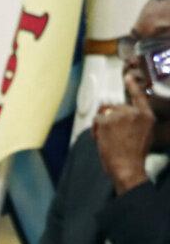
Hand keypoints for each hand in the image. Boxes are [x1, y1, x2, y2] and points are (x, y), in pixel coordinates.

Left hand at [92, 72, 154, 192]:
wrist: (127, 166)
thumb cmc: (134, 154)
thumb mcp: (144, 134)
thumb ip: (136, 121)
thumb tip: (122, 115)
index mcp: (146, 116)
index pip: (139, 97)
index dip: (133, 86)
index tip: (127, 77)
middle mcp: (134, 113)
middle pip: (116, 108)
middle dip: (111, 119)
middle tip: (114, 136)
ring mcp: (120, 115)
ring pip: (105, 113)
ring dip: (103, 124)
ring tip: (109, 138)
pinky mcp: (107, 120)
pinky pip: (96, 119)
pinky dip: (96, 129)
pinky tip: (102, 139)